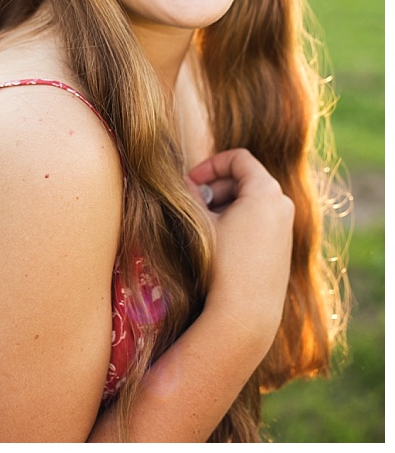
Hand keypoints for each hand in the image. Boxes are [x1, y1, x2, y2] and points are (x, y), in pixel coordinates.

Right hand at [186, 148, 293, 342]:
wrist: (246, 310)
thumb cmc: (220, 262)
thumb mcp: (199, 221)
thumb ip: (190, 193)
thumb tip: (183, 182)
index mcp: (266, 191)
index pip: (238, 158)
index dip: (210, 164)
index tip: (190, 183)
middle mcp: (283, 204)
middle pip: (246, 178)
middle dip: (215, 186)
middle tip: (192, 203)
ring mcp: (286, 226)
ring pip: (252, 199)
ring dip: (225, 203)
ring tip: (203, 224)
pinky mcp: (283, 246)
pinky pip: (259, 219)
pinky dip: (238, 219)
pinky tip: (218, 241)